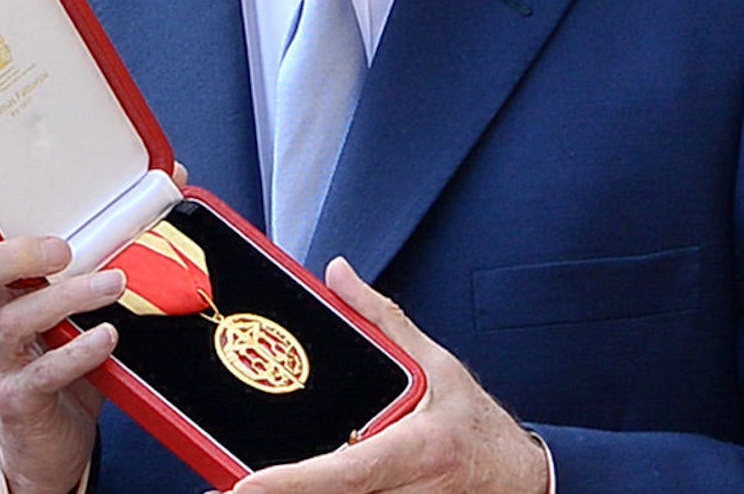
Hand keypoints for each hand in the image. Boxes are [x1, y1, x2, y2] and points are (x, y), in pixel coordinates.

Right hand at [0, 192, 125, 493]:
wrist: (49, 441)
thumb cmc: (60, 353)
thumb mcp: (74, 297)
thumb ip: (107, 244)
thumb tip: (170, 180)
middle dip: (11, 256)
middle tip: (62, 249)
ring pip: (12, 322)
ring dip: (66, 298)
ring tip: (112, 284)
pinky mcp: (18, 399)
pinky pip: (43, 373)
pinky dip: (78, 352)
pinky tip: (107, 337)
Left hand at [230, 259, 548, 493]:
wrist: (518, 479)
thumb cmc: (476, 425)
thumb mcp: (437, 364)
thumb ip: (381, 319)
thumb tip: (336, 272)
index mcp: (418, 450)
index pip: (348, 471)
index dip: (296, 483)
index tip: (246, 487)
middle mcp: (406, 493)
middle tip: (225, 492)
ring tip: (243, 492)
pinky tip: (279, 492)